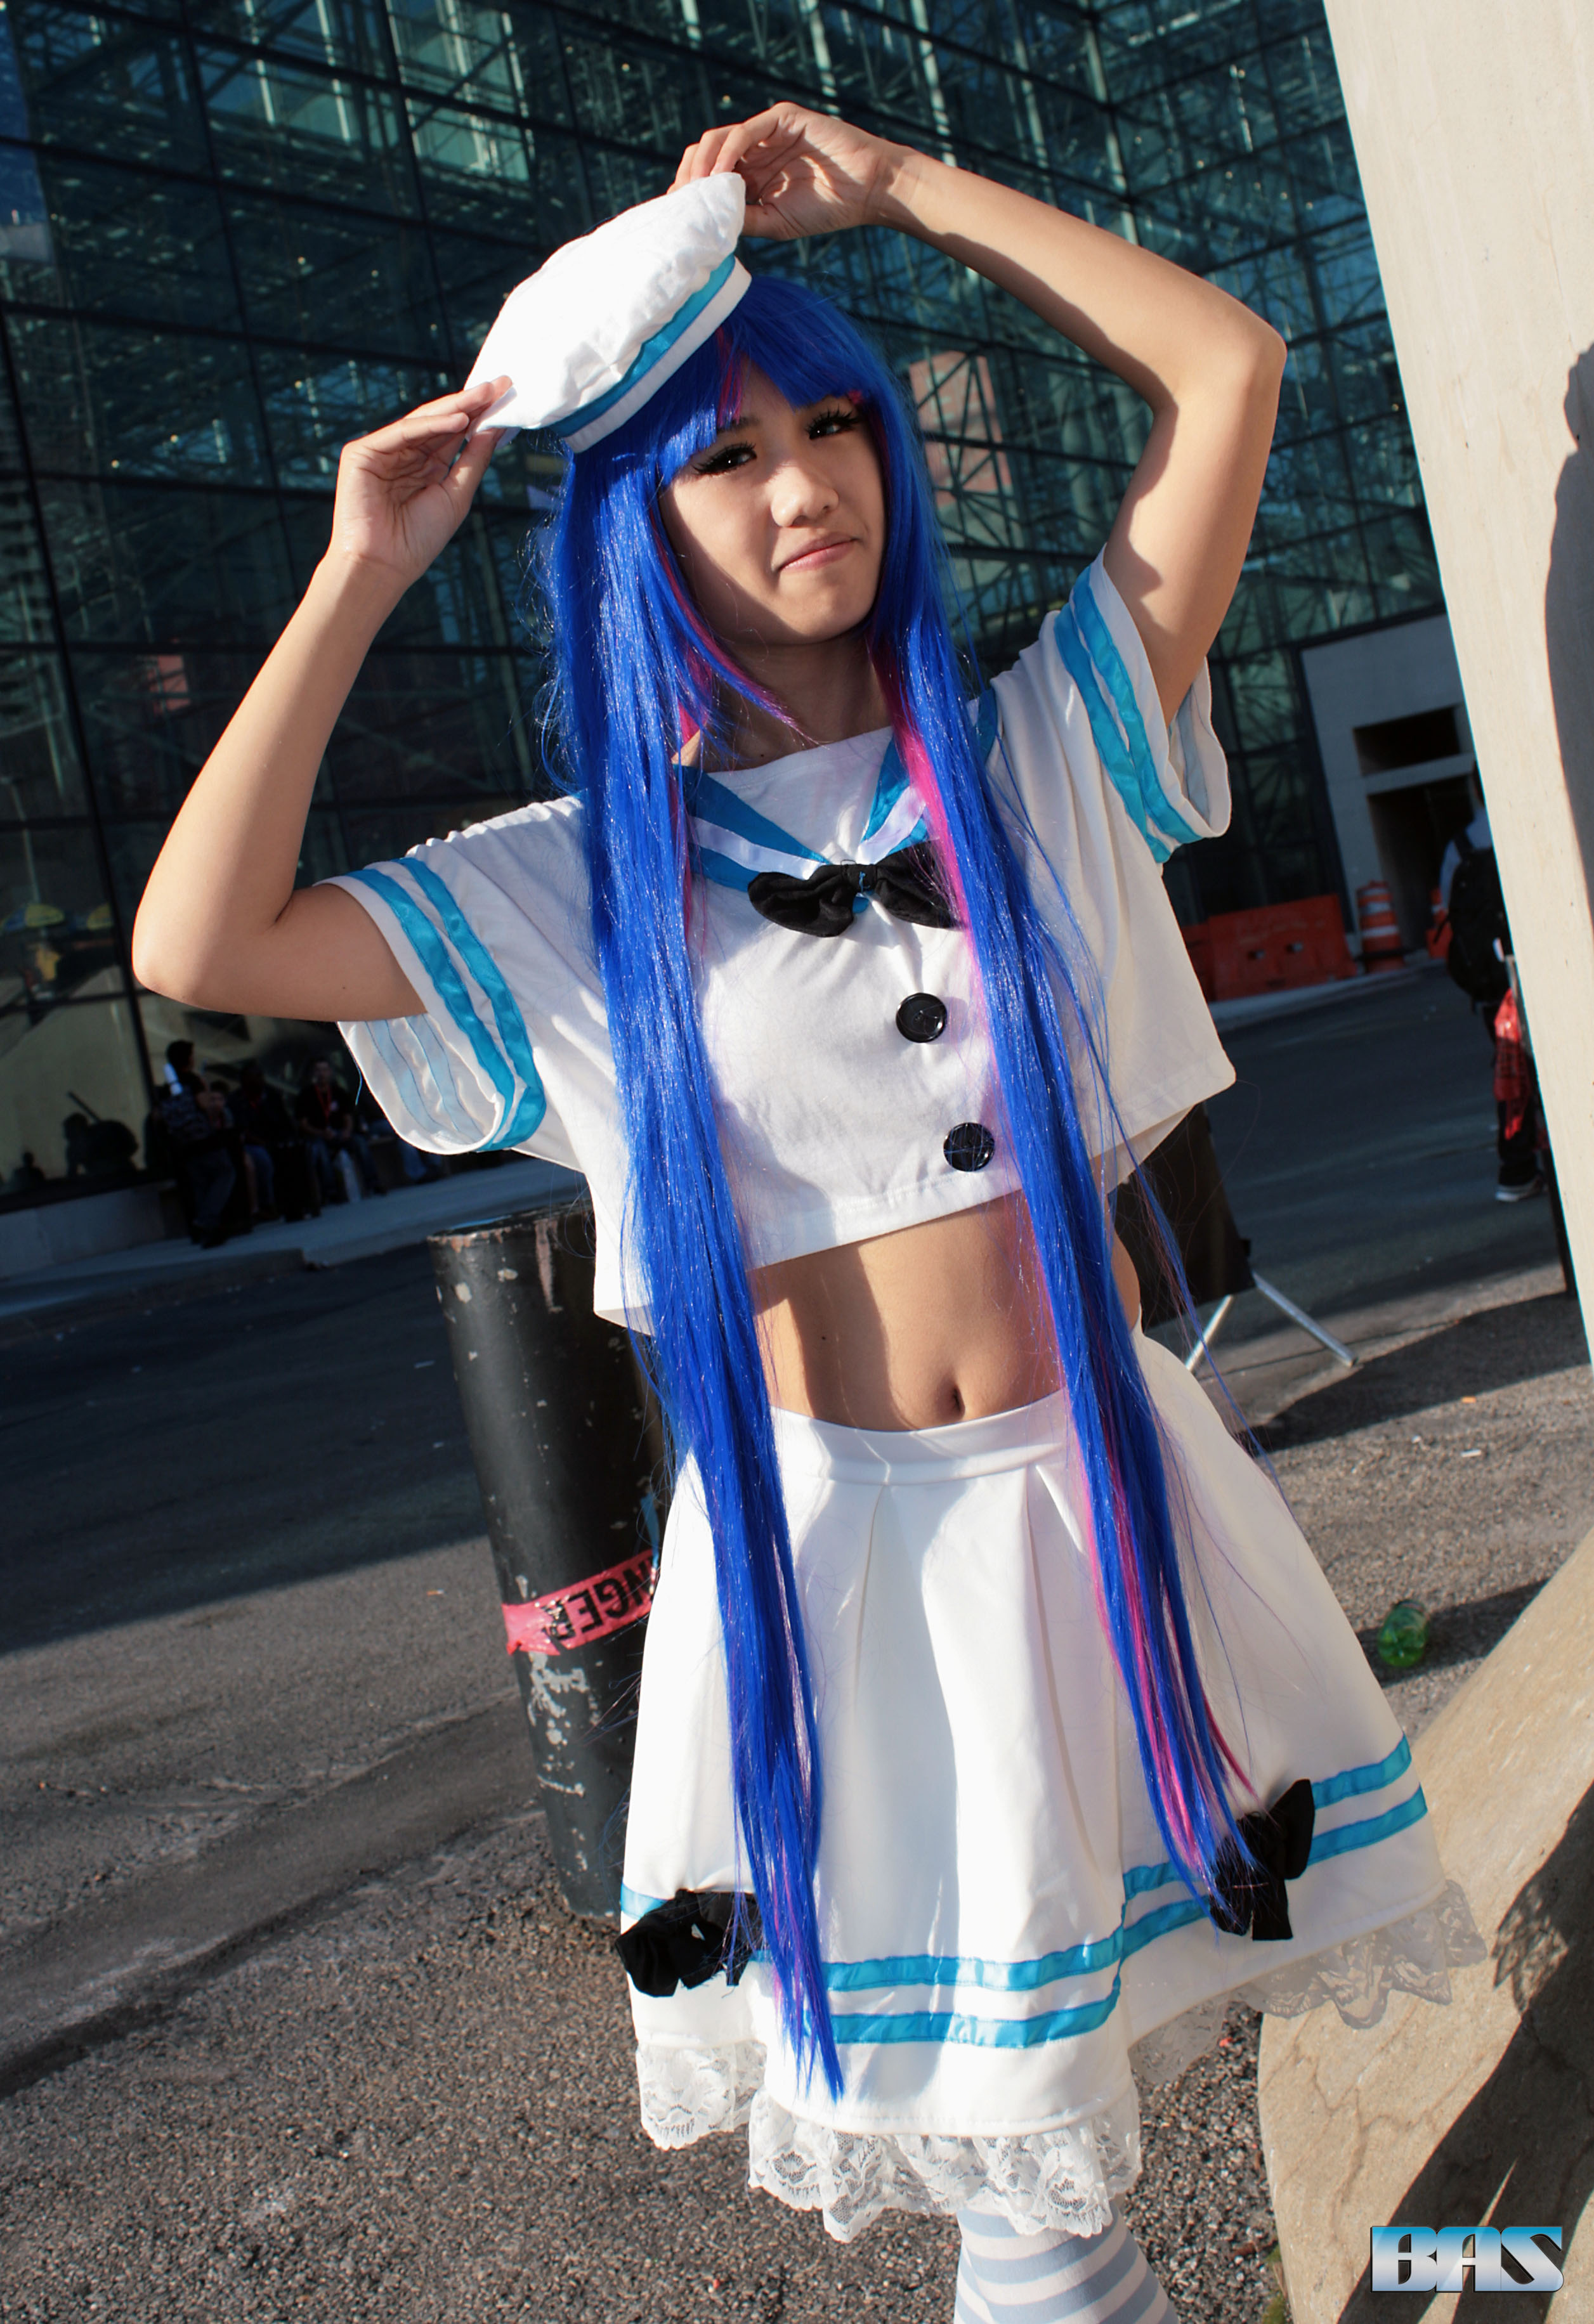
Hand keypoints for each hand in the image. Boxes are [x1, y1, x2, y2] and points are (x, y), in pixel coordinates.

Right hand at [323, 377, 508, 594]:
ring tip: (486, 395)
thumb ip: (474, 459)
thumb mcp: (457, 495)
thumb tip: (496, 427)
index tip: (506, 396)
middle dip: (471, 402)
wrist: (383, 566)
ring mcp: (382, 451)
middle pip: (440, 422)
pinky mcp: (362, 453)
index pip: (454, 433)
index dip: (479, 414)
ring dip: (456, 407)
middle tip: (501, 383)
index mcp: (425, 467)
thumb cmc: (418, 540)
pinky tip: (460, 419)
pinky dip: (431, 425)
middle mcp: (403, 454)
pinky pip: (402, 432)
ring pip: (423, 422)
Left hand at [672, 104, 907, 240]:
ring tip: (697, 190)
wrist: (868, 190)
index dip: (690, 191)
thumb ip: (742, 219)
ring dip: (702, 165)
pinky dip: (727, 152)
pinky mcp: (781, 119)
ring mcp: (766, 133)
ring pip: (717, 139)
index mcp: (750, 175)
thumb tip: (706, 223)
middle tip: (682, 202)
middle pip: (705, 154)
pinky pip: (743, 131)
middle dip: (688, 177)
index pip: (709, 176)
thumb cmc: (829, 208)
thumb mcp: (776, 222)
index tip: (677, 213)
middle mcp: (754, 151)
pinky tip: (720, 175)